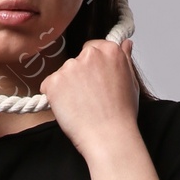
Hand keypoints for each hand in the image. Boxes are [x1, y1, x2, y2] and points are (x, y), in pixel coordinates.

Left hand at [39, 37, 139, 157]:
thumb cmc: (121, 114)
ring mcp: (70, 67)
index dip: (92, 68)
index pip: (92, 48)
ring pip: (63, 74)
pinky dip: (54, 98)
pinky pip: (48, 86)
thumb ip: (124, 59)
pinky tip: (70, 110)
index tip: (95, 81)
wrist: (109, 136)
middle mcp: (90, 54)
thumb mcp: (130, 81)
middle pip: (76, 61)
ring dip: (66, 88)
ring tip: (81, 107)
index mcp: (110, 50)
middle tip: (88, 98)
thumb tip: (125, 43)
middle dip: (78, 77)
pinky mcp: (54, 81)